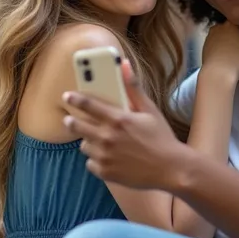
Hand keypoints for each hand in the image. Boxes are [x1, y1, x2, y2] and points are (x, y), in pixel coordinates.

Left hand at [63, 62, 183, 188]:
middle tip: (71, 120)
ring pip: (84, 145)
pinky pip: (90, 163)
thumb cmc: (162, 138)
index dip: (75, 99)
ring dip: (89, 141)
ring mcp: (105, 156)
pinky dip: (96, 159)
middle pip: (77, 126)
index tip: (67, 96)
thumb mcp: (150, 110)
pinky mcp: (105, 172)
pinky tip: (108, 157)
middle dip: (72, 121)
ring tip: (99, 141)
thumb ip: (133, 88)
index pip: (88, 105)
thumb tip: (124, 65)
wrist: (171, 170)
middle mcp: (107, 137)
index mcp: (118, 119)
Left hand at [202, 22, 238, 79]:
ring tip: (234, 54)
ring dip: (229, 42)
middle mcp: (219, 26)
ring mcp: (210, 36)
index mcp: (232, 22)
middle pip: (233, 28)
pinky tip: (225, 57)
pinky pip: (217, 44)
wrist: (217, 74)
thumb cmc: (237, 59)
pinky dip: (222, 48)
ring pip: (224, 36)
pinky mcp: (205, 46)